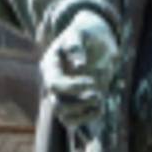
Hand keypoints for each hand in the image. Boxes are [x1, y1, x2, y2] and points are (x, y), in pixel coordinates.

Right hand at [41, 8, 122, 122]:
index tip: (93, 81)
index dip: (73, 87)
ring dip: (83, 112)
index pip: (54, 85)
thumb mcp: (81, 32)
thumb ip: (76, 44)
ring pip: (64, 116)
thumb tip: (78, 66)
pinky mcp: (75, 102)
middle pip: (57, 105)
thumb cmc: (86, 33)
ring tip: (100, 100)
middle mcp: (54, 82)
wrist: (96, 39)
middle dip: (79, 103)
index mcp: (50, 66)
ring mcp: (64, 94)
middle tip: (98, 95)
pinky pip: (73, 120)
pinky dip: (87, 118)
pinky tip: (101, 108)